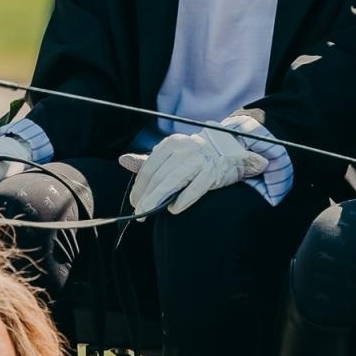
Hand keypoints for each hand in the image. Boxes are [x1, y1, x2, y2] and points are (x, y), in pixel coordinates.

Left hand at [121, 129, 265, 214]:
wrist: (231, 149)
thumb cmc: (196, 155)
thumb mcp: (172, 153)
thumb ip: (149, 160)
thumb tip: (123, 160)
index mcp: (172, 143)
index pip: (149, 167)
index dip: (139, 186)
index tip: (134, 201)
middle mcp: (185, 148)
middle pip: (158, 176)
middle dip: (146, 196)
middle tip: (139, 213)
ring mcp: (199, 159)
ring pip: (172, 182)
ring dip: (157, 200)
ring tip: (148, 213)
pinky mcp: (213, 171)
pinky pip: (195, 188)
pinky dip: (183, 200)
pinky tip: (173, 209)